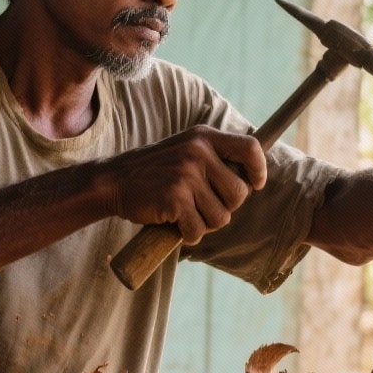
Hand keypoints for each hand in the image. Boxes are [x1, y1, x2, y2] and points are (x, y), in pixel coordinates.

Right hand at [99, 126, 266, 244]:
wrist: (114, 180)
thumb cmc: (154, 171)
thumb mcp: (185, 149)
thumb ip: (214, 157)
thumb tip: (251, 180)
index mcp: (204, 137)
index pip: (250, 147)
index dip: (259, 169)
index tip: (256, 184)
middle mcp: (198, 153)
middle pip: (240, 194)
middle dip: (225, 207)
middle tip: (203, 206)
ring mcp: (186, 176)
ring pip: (221, 217)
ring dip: (206, 224)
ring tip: (186, 213)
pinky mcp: (175, 200)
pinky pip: (198, 230)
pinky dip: (188, 235)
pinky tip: (173, 223)